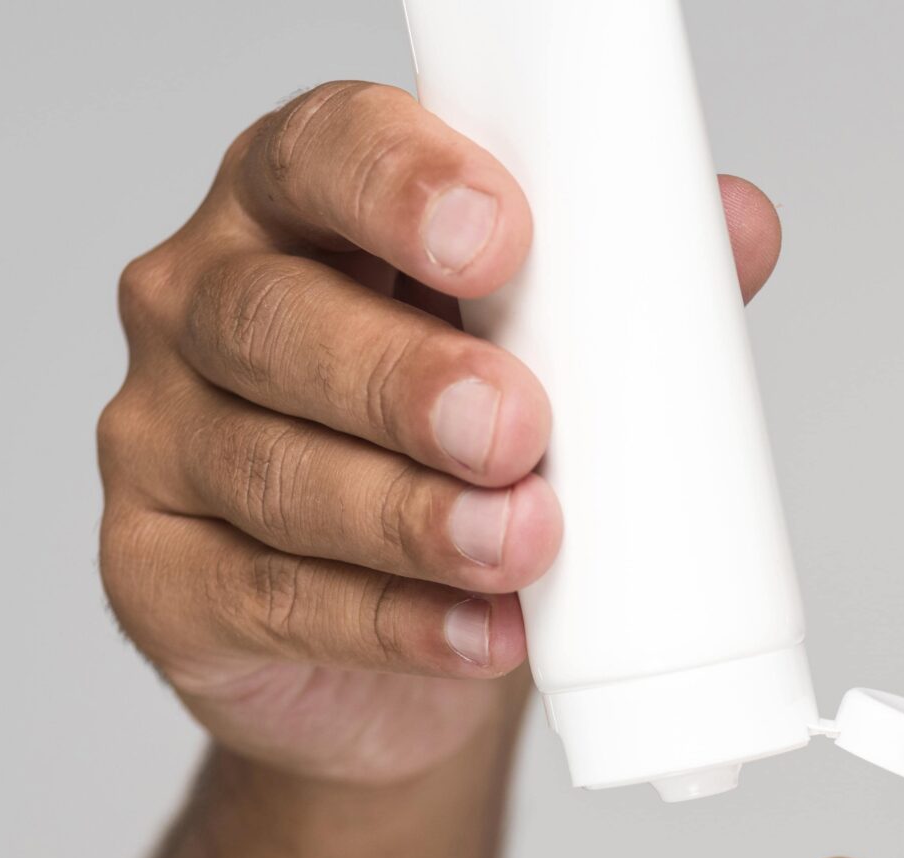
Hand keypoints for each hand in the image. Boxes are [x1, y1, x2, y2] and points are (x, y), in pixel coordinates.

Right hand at [94, 80, 784, 783]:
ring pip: (273, 469)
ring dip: (412, 514)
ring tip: (525, 541)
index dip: (402, 185)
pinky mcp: (163, 580)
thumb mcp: (560, 363)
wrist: (408, 657)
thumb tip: (740, 225)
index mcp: (300, 211)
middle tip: (520, 425)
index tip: (500, 237)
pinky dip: (393, 622)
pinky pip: (269, 598)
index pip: (321, 155)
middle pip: (275, 319)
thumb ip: (635, 290)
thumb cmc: (468, 463)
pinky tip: (482, 632)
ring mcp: (164, 443)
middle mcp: (206, 307)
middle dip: (407, 377)